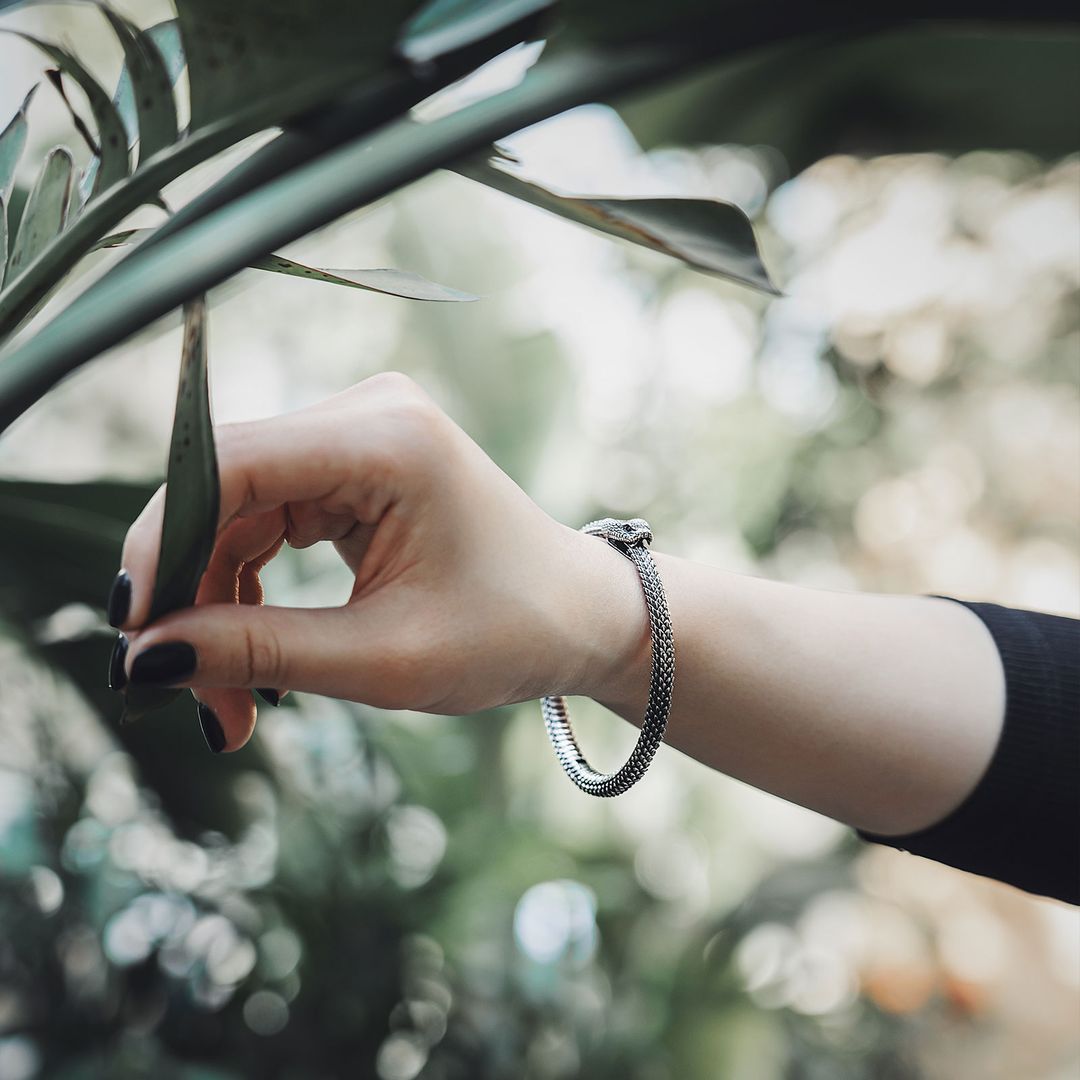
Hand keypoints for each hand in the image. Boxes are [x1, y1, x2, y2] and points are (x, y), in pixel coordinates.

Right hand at [112, 373, 649, 751]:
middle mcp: (368, 414)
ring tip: (232, 706)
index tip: (133, 633)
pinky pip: (267, 518)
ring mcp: (361, 433)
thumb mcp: (384, 658)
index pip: (228, 464)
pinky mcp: (355, 465)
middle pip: (224, 492)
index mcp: (387, 439)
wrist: (582, 617)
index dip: (161, 543)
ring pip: (236, 512)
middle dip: (193, 596)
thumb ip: (258, 652)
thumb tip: (141, 660)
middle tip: (186, 696)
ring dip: (217, 605)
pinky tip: (256, 656)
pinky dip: (248, 588)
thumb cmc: (512, 633)